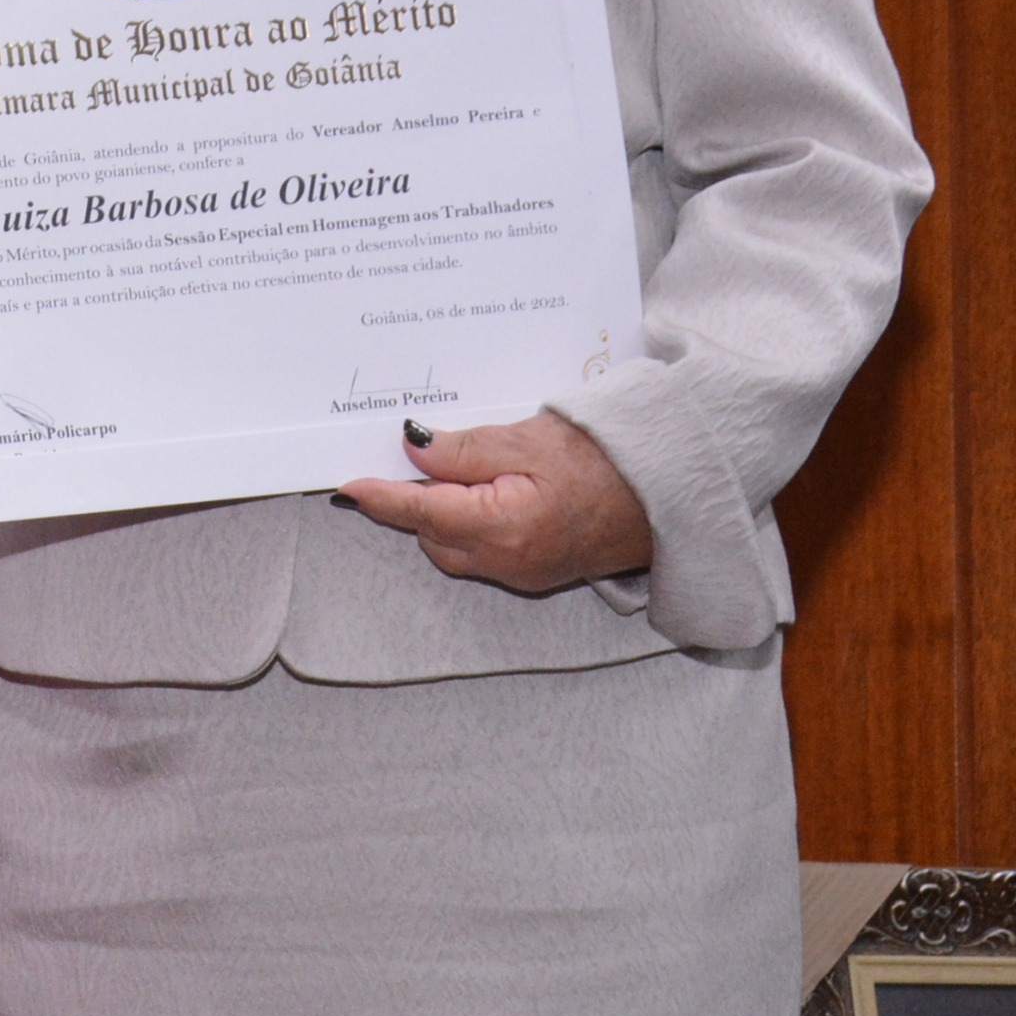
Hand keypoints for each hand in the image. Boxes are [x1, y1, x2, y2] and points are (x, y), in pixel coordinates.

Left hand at [335, 411, 655, 592]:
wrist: (668, 497)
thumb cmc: (607, 463)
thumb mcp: (528, 441)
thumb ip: (463, 450)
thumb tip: (411, 449)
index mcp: (502, 527)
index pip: (421, 513)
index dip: (381, 497)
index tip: (348, 486)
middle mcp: (506, 561)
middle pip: (432, 534)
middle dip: (418, 501)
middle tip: (419, 458)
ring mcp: (521, 573)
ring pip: (453, 546)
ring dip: (445, 514)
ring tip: (465, 470)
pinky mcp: (534, 573)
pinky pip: (481, 552)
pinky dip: (471, 524)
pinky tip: (489, 492)